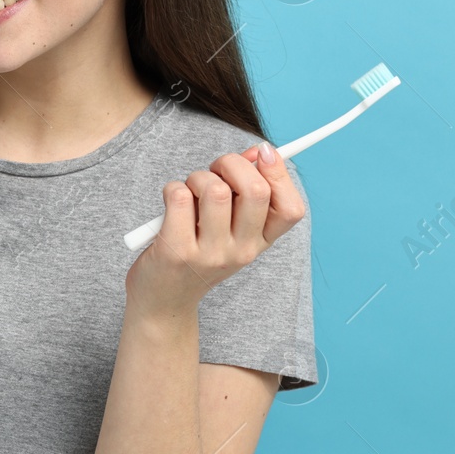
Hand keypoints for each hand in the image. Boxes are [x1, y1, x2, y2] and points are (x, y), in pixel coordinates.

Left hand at [124, 141, 307, 314]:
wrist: (163, 301)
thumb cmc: (194, 253)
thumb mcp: (227, 228)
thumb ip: (242, 192)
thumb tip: (258, 152)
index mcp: (259, 243)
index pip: (291, 209)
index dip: (280, 173)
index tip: (262, 153)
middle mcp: (241, 251)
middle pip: (255, 190)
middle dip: (232, 163)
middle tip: (215, 170)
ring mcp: (210, 254)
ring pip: (214, 189)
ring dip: (197, 177)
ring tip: (189, 192)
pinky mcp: (176, 251)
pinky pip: (179, 196)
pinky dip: (172, 188)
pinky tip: (170, 204)